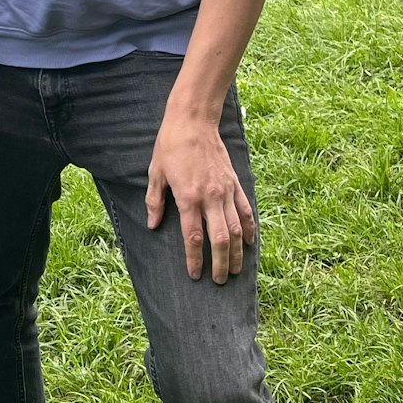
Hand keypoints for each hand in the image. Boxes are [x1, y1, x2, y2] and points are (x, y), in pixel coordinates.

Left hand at [146, 116, 257, 284]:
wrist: (193, 122)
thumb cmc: (170, 146)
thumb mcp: (155, 173)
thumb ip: (155, 201)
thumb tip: (152, 225)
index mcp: (188, 197)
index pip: (193, 237)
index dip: (195, 259)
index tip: (195, 275)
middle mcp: (210, 197)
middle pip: (221, 240)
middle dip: (221, 263)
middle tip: (220, 281)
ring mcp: (226, 191)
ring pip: (237, 229)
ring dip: (238, 252)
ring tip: (237, 270)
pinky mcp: (236, 183)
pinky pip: (246, 210)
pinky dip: (250, 228)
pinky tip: (251, 242)